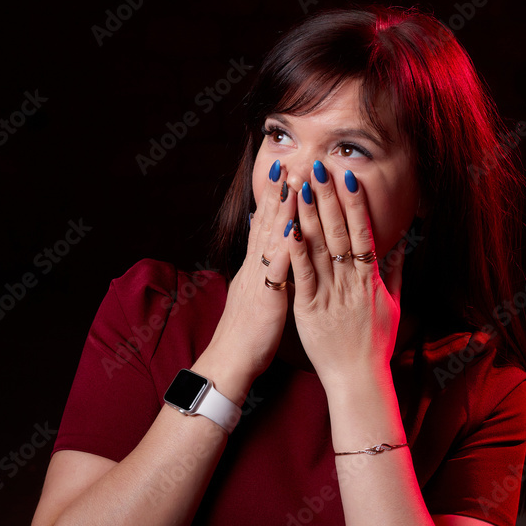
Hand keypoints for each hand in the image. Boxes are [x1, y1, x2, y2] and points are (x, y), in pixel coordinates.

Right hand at [208, 163, 296, 380]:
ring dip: (282, 210)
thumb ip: (264, 275)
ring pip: (271, 239)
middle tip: (289, 164)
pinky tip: (295, 229)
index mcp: (255, 269)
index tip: (283, 174)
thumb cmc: (248, 334)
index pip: (264, 227)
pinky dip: (286, 247)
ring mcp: (259, 281)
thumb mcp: (256, 297)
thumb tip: (272, 258)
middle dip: (278, 194)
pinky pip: (278, 269)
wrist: (230, 361)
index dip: (273, 201)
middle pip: (266, 224)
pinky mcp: (266, 298)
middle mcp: (255, 269)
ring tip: (293, 183)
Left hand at [286, 167, 405, 386]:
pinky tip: (287, 228)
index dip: (354, 204)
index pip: (363, 233)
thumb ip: (394, 274)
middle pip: (340, 232)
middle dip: (329, 198)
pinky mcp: (310, 309)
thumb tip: (400, 246)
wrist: (358, 377)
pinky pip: (302, 275)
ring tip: (300, 186)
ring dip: (309, 214)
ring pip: (320, 248)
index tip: (346, 177)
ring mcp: (331, 294)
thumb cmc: (375, 344)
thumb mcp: (392, 305)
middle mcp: (352, 282)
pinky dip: (295, 250)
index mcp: (370, 279)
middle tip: (318, 168)